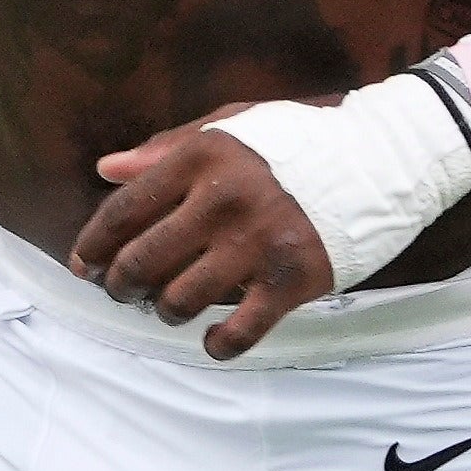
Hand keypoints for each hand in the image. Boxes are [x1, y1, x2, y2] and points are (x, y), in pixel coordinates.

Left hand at [71, 119, 333, 361]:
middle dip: (121, 285)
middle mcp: (222, 200)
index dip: (94, 244)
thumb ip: (166, 149)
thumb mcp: (232, 125)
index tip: (85, 265)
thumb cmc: (300, 141)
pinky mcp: (291, 281)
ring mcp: (257, 244)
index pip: (124, 210)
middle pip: (142, 262)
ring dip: (166, 312)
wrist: (385, 158)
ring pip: (180, 301)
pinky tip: (213, 340)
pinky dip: (217, 345)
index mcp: (201, 157)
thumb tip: (106, 169)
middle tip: (124, 292)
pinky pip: (238, 332)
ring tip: (172, 307)